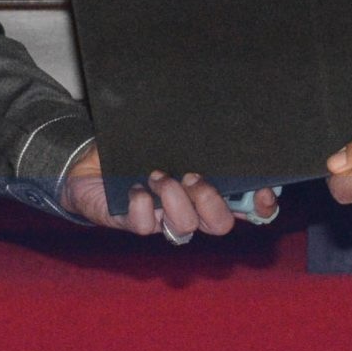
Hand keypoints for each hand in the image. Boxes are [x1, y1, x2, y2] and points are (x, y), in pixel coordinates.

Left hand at [62, 147, 276, 241]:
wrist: (87, 158)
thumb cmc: (137, 146)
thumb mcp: (171, 137)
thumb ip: (197, 138)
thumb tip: (228, 122)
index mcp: (205, 190)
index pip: (247, 208)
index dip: (261, 207)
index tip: (264, 192)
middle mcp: (188, 210)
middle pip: (220, 224)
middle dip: (211, 201)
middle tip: (192, 176)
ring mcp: (160, 220)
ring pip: (185, 228)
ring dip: (173, 198)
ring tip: (156, 175)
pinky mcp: (130, 222)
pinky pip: (144, 225)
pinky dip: (142, 205)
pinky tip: (136, 188)